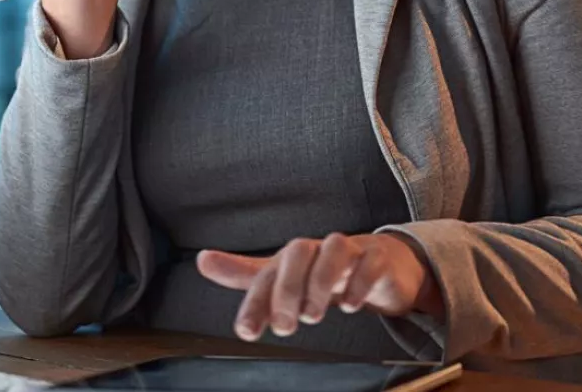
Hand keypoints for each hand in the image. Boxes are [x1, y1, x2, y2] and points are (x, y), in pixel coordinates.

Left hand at [197, 233, 442, 341]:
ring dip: (320, 282)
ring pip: (334, 248)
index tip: (246, 333)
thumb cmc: (324, 271)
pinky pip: (370, 261)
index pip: (266, 275)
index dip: (254, 303)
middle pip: (297, 252)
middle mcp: (317, 250)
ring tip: (313, 315)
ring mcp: (350, 251)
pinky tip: (350, 304)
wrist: (379, 262)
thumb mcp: (283, 277)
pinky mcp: (378, 257)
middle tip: (285, 326)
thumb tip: (201, 260)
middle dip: (287, 290)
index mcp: (290, 257)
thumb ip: (245, 275)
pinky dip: (359, 282)